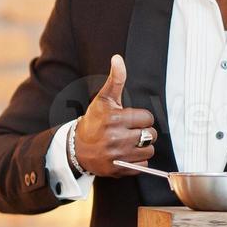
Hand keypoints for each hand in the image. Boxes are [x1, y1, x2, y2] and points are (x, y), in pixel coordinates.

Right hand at [74, 54, 157, 176]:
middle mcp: (116, 138)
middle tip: (129, 131)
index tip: (129, 119)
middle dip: (143, 132)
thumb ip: (116, 79)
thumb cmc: (94, 121)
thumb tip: (118, 58)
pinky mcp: (118, 169)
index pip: (147, 118)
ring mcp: (117, 155)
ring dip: (142, 147)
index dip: (141, 118)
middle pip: (151, 135)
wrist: (76, 148)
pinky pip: (142, 165)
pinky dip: (137, 161)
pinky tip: (126, 154)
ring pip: (149, 150)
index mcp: (114, 118)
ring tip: (129, 143)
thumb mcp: (103, 99)